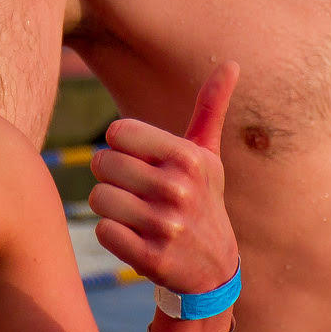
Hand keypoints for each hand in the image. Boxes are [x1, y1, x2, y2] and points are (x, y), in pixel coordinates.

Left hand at [87, 63, 239, 296]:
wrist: (213, 269)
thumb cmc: (201, 198)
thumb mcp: (207, 155)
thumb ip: (210, 107)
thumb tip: (231, 62)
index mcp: (188, 157)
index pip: (118, 133)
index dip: (121, 147)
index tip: (141, 161)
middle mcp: (179, 189)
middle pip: (103, 164)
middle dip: (112, 177)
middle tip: (136, 191)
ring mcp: (166, 226)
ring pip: (99, 198)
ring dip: (110, 207)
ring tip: (135, 214)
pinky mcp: (152, 258)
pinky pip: (103, 231)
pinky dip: (113, 234)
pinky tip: (136, 238)